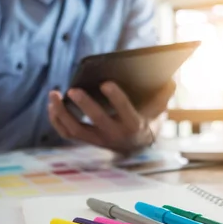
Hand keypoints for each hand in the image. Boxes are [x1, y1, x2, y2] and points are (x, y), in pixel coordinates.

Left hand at [48, 80, 174, 153]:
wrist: (136, 144)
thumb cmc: (146, 117)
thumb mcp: (158, 107)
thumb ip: (163, 94)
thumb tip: (170, 80)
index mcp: (133, 125)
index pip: (125, 112)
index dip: (116, 98)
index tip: (106, 83)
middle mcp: (114, 135)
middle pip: (96, 122)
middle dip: (84, 105)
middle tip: (72, 89)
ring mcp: (97, 139)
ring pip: (75, 130)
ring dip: (62, 112)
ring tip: (54, 94)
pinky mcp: (85, 140)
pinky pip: (66, 132)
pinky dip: (56, 119)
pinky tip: (52, 104)